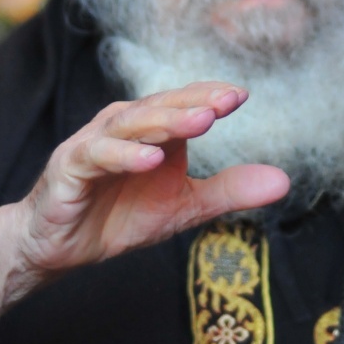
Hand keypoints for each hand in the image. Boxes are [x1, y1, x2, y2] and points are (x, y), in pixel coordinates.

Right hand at [6, 83, 288, 291]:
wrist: (58, 248)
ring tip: (201, 122)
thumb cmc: (117, 217)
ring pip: (132, 124)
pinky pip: (99, 155)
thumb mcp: (183, 207)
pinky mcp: (70, 166)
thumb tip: (284, 181)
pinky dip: (125, 155)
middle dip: (195, 103)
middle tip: (228, 101)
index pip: (184, 103)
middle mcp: (122, 125)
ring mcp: (94, 143)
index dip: (210, 97)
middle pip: (161, 106)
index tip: (242, 96)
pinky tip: (150, 158)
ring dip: (166, 122)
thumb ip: (228, 191)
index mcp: (151, 129)